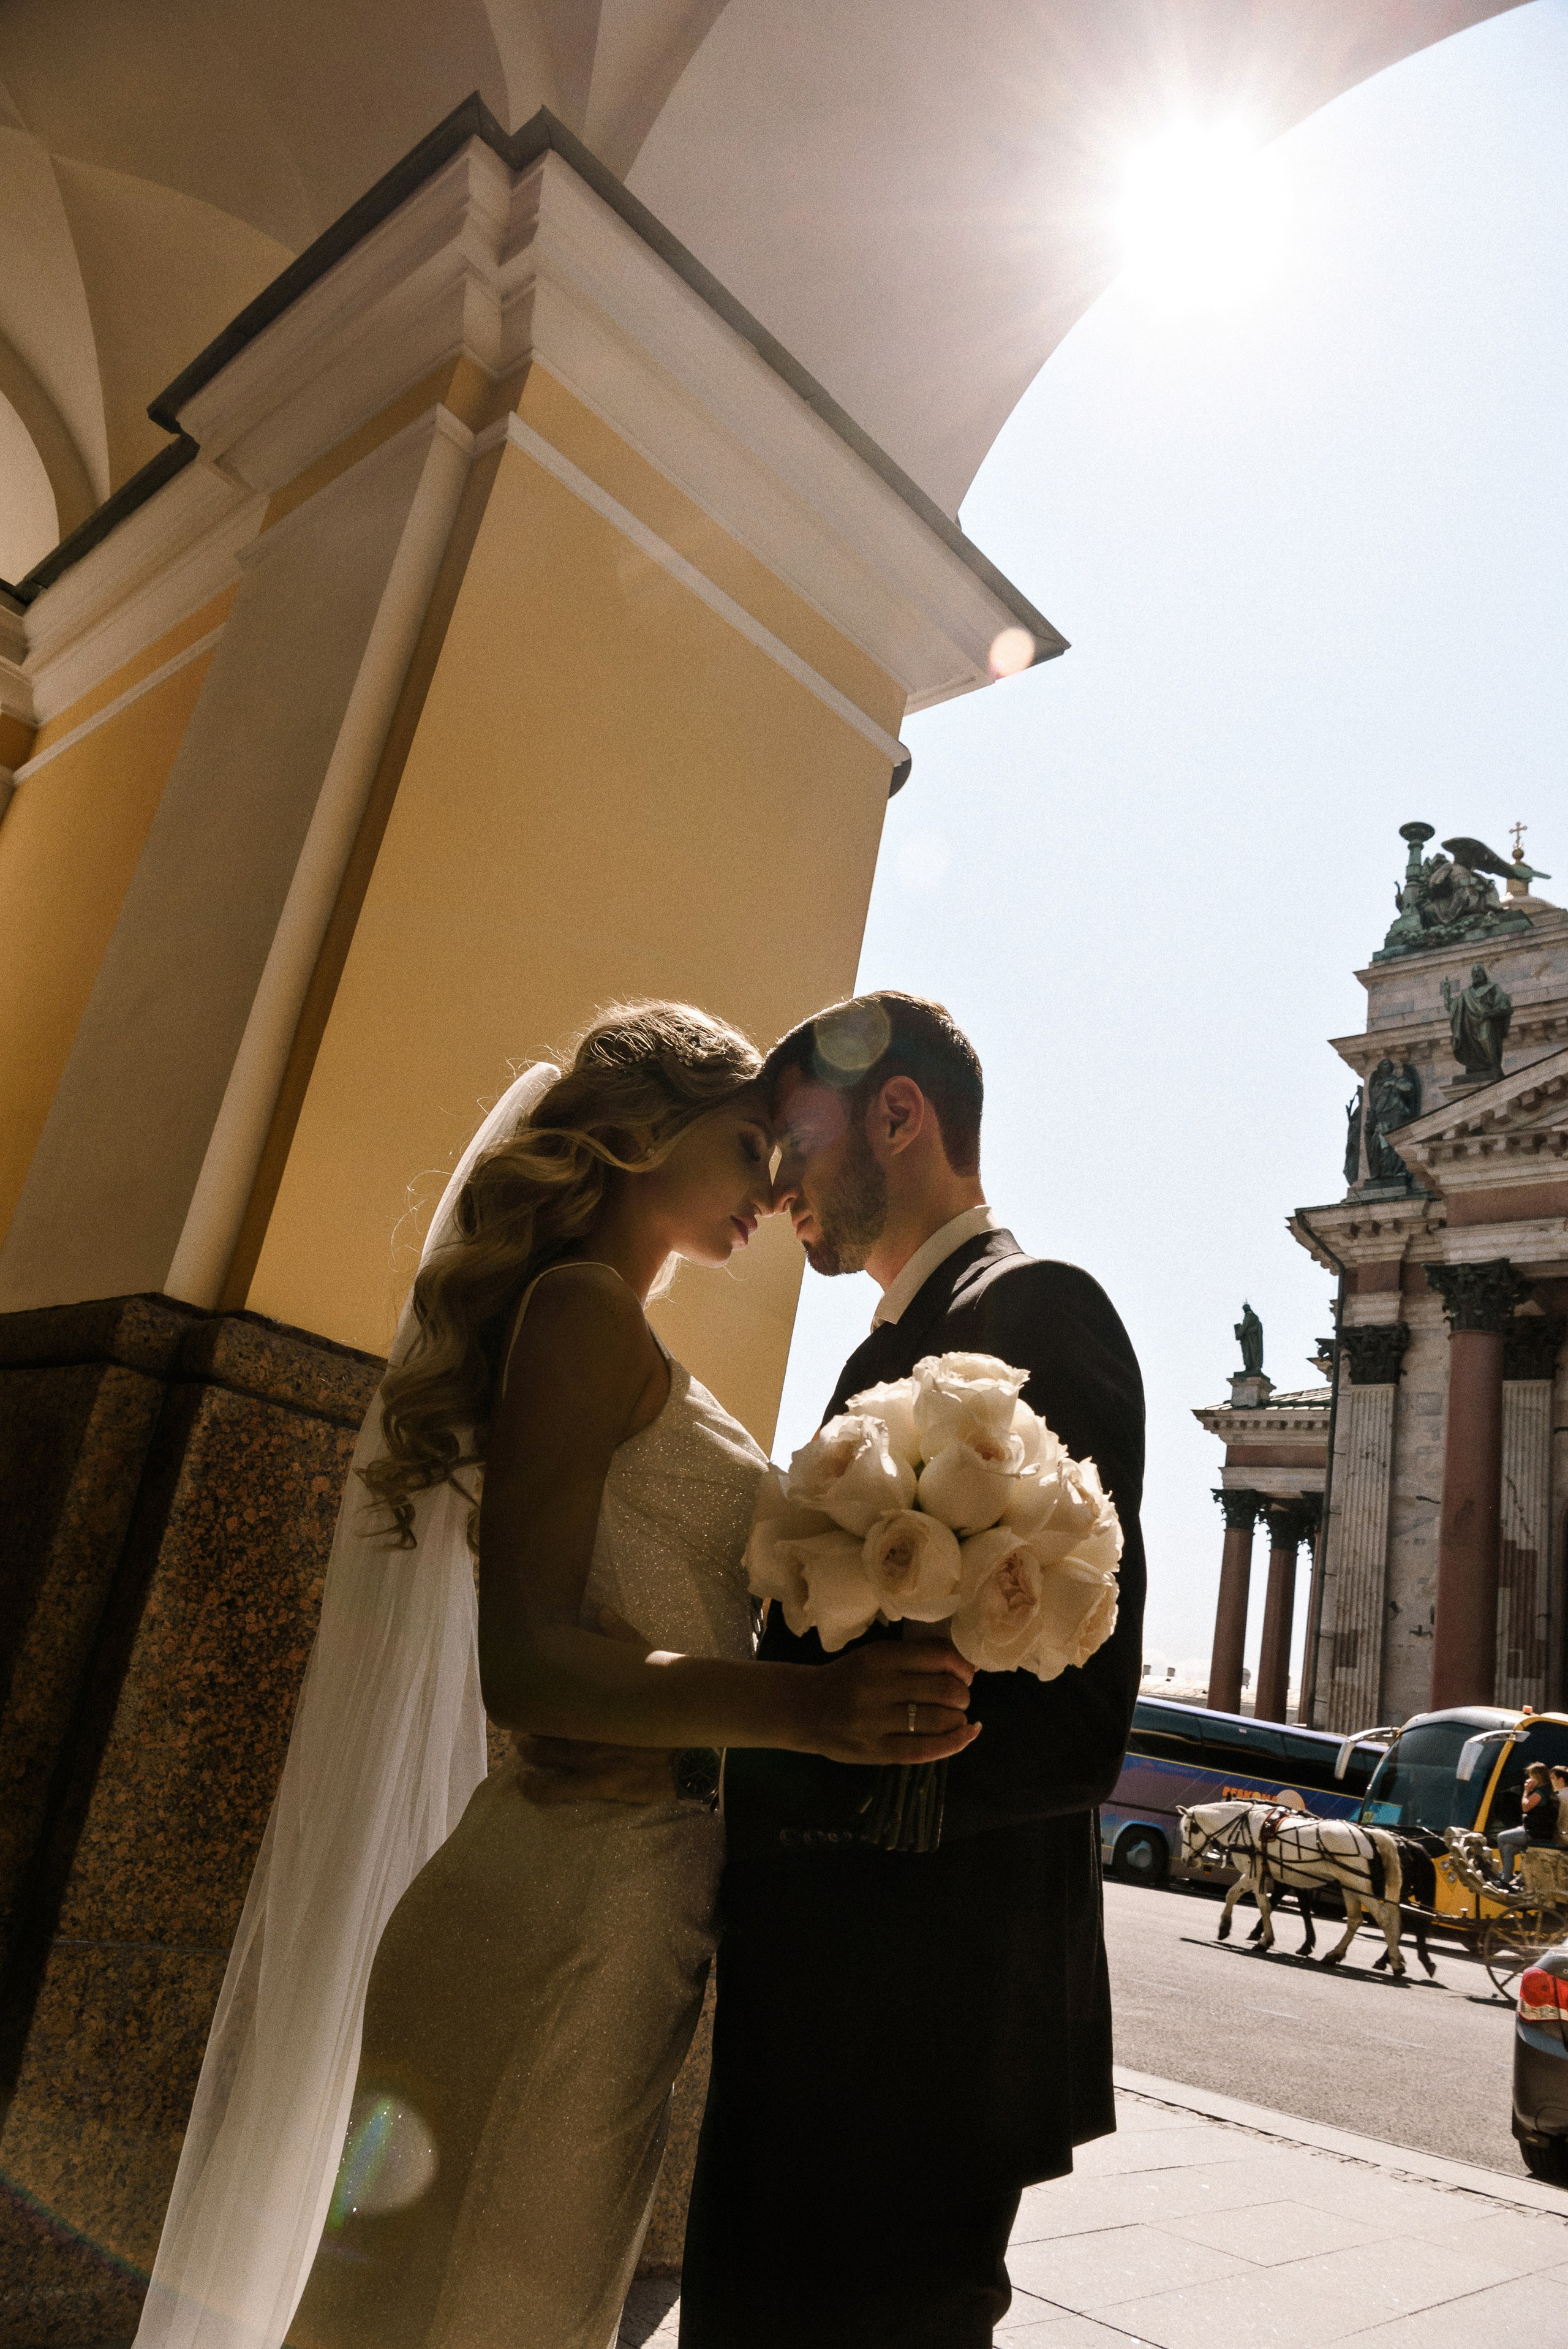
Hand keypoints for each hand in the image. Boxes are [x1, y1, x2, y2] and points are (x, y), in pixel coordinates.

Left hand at [514, 1604, 674, 1804]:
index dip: (535, 1691)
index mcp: (596, 1697)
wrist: (697, 1753)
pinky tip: (523, 1782)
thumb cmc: (675, 1707)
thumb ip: (624, 1638)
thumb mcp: (654, 1664)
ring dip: (526, 1751)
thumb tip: (602, 1610)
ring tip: (522, 1747)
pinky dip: (534, 1788)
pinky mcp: (599, 1785)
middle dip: (526, 1722)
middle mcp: (588, 1727)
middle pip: (540, 1722)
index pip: (552, 1691)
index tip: (529, 1687)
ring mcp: (591, 1758)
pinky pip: (554, 1790)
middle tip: (523, 1721)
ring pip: (540, 1755)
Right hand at [801, 1640, 978, 1766]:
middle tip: (960, 1697)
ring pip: (938, 1721)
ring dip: (959, 1718)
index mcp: (879, 1657)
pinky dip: (954, 1743)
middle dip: (963, 1694)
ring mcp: (875, 1723)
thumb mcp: (874, 1656)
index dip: (962, 1665)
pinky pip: (924, 1750)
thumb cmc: (847, 1678)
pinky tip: (966, 1735)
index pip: (937, 1656)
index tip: (966, 1673)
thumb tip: (965, 1666)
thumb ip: (914, 1657)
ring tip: (956, 1717)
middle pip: (944, 1690)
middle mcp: (877, 1688)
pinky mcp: (875, 1752)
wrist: (804, 1708)